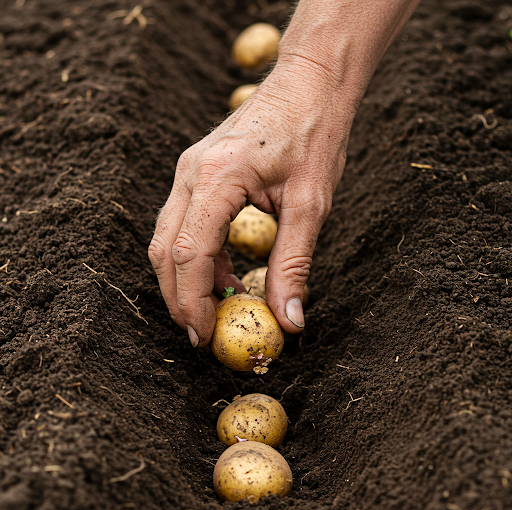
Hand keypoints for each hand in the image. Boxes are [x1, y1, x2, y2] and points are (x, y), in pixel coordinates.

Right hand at [149, 60, 351, 346]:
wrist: (308, 82)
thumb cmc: (314, 134)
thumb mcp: (310, 204)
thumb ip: (293, 264)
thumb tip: (290, 320)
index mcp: (217, 178)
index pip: (190, 254)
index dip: (193, 302)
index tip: (206, 336)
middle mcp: (191, 173)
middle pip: (165, 250)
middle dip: (180, 298)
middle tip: (203, 333)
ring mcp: (188, 170)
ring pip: (167, 238)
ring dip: (186, 279)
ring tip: (217, 307)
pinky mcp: (196, 172)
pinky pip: (183, 223)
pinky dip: (197, 256)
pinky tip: (225, 273)